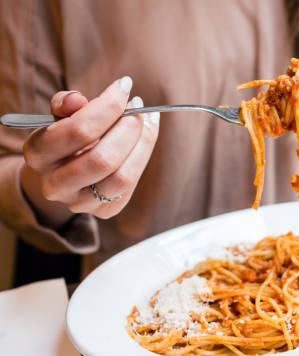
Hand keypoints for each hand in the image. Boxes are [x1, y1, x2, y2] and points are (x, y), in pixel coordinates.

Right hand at [21, 77, 159, 228]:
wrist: (61, 172)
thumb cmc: (65, 136)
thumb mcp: (59, 115)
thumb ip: (66, 103)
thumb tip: (77, 99)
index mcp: (38, 154)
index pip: (79, 131)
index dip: (108, 106)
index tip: (125, 86)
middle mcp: (55, 184)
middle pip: (103, 159)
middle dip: (129, 128)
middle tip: (138, 107)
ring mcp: (79, 203)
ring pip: (122, 178)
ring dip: (142, 144)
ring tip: (146, 120)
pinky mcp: (104, 211)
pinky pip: (131, 187)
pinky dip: (143, 157)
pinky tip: (146, 136)